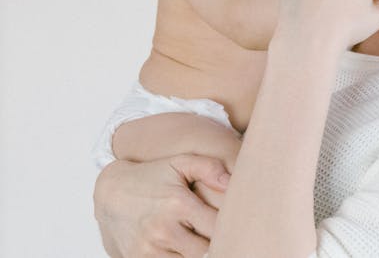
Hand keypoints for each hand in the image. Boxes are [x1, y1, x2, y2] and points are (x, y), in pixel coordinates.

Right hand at [94, 155, 229, 257]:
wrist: (111, 193)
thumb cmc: (153, 176)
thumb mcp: (180, 162)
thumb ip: (209, 167)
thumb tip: (231, 182)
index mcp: (178, 204)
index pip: (217, 227)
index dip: (231, 227)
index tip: (235, 222)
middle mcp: (163, 229)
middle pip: (206, 250)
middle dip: (218, 244)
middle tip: (226, 236)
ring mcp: (149, 249)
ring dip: (201, 254)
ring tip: (206, 241)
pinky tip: (188, 247)